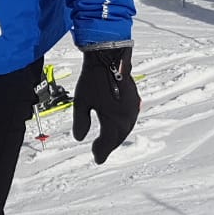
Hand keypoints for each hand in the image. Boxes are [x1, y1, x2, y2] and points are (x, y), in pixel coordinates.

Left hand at [72, 46, 139, 164]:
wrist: (109, 56)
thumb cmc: (93, 78)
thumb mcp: (81, 102)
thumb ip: (80, 122)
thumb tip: (79, 138)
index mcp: (115, 121)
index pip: (108, 143)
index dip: (101, 152)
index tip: (96, 158)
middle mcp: (127, 117)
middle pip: (118, 138)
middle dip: (109, 145)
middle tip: (99, 151)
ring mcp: (133, 108)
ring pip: (125, 129)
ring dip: (116, 136)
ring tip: (106, 140)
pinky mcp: (135, 99)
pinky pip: (129, 119)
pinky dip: (121, 126)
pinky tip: (116, 124)